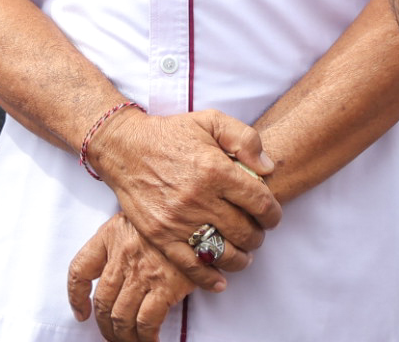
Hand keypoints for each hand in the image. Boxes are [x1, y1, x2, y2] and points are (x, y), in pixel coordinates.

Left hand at [67, 213, 198, 341]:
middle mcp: (123, 255)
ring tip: (129, 341)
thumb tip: (118, 270)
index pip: (80, 270)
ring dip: (123, 336)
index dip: (76, 297)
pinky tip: (149, 339)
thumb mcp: (140, 215)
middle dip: (104, 326)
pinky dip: (145, 336)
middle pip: (102, 302)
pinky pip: (146, 321)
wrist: (202, 216)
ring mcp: (143, 272)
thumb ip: (124, 238)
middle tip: (111, 335)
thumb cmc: (173, 215)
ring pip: (121, 316)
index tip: (81, 312)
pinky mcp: (165, 286)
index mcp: (112, 235)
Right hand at [88, 109, 279, 290]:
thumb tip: (268, 167)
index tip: (272, 216)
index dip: (273, 214)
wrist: (125, 148)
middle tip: (256, 232)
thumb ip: (245, 138)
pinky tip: (220, 280)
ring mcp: (179, 220)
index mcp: (215, 170)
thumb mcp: (211, 120)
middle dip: (258, 236)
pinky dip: (209, 278)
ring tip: (243, 253)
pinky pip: (190, 265)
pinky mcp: (161, 235)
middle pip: (245, 231)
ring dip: (240, 258)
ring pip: (223, 252)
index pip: (260, 202)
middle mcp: (199, 198)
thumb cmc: (171, 134)